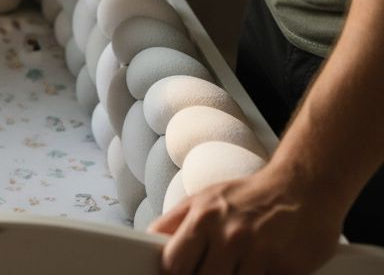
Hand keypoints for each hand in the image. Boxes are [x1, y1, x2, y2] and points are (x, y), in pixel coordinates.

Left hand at [149, 163, 342, 274]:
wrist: (304, 186)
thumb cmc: (248, 195)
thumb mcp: (203, 199)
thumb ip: (172, 224)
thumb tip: (147, 243)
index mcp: (204, 218)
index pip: (173, 265)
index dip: (174, 274)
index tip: (180, 273)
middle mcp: (231, 236)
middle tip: (210, 269)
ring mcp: (261, 253)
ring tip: (234, 267)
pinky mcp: (288, 268)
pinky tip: (257, 269)